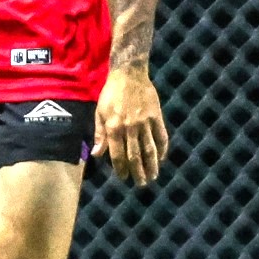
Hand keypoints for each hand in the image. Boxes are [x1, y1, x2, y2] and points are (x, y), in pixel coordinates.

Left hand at [93, 67, 169, 185]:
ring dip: (152, 165)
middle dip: (138, 172)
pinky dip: (162, 148)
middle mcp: (129, 127)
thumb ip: (99, 134)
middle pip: (135, 155)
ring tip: (153, 176)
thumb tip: (96, 154)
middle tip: (141, 184)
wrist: (129, 73)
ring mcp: (144, 122)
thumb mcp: (100, 112)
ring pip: (149, 149)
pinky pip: (161, 136)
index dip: (120, 168)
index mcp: (114, 127)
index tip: (123, 178)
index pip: (117, 154)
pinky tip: (162, 158)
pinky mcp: (156, 116)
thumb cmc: (111, 94)